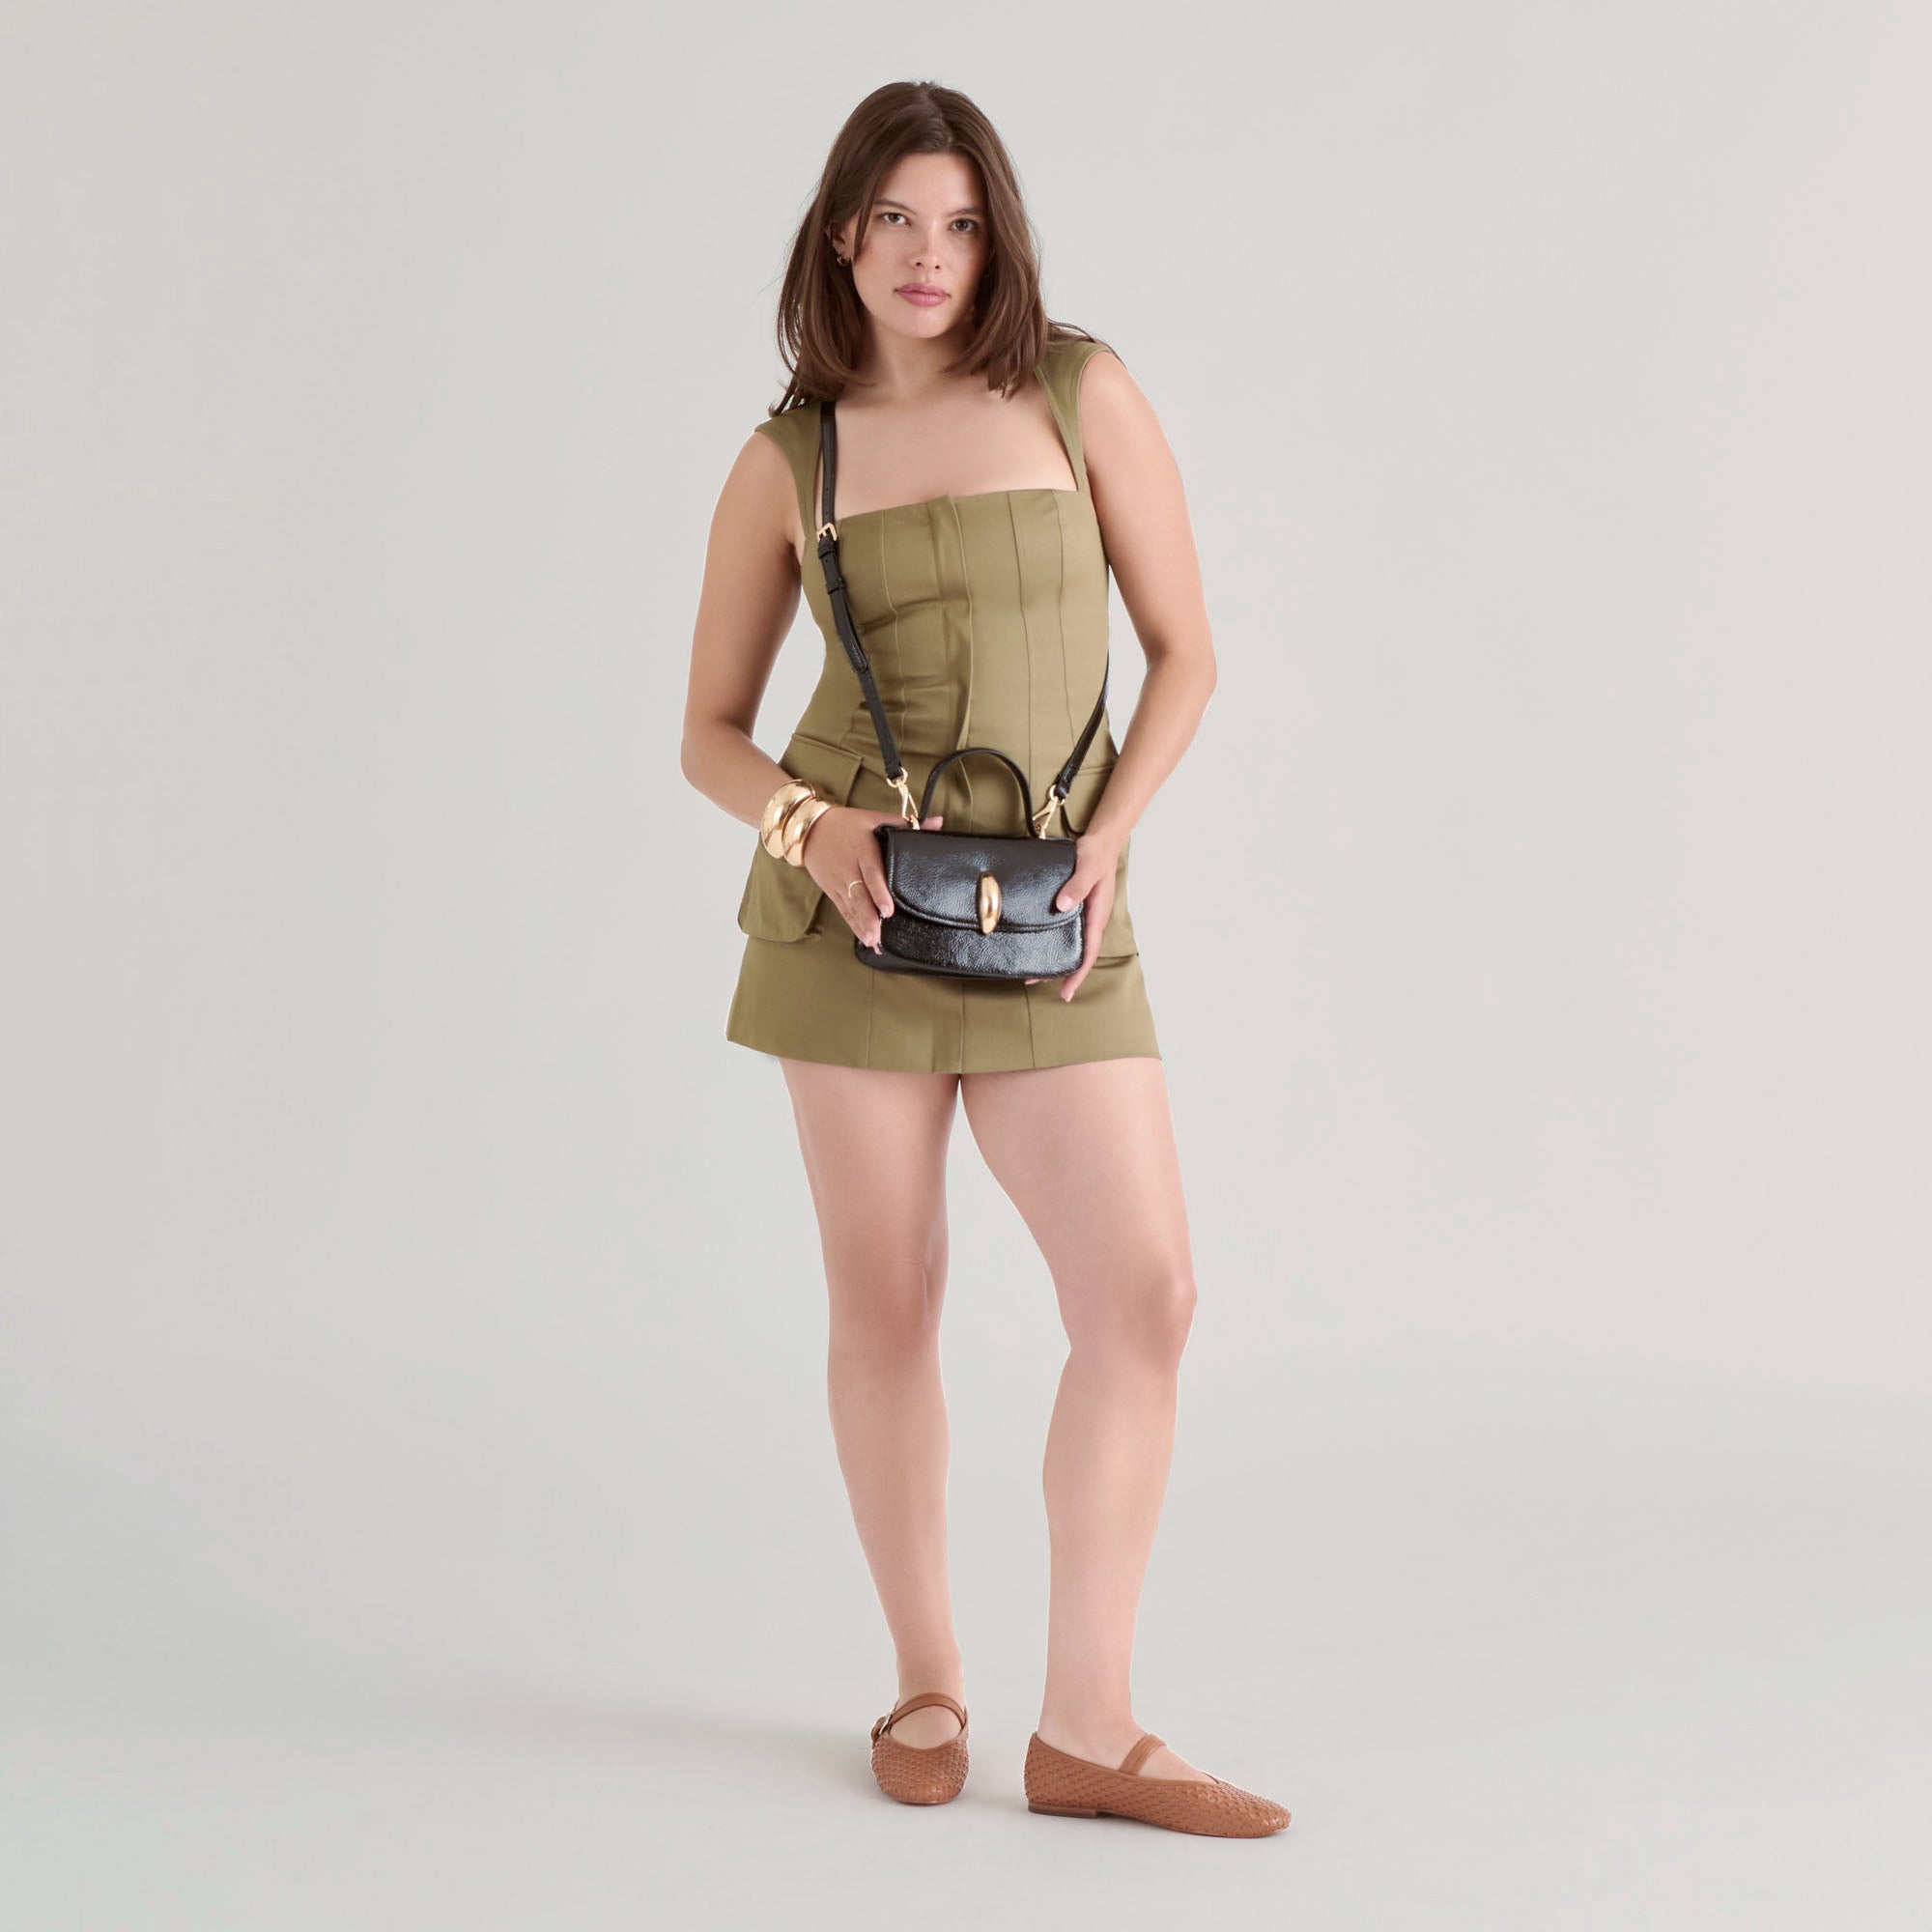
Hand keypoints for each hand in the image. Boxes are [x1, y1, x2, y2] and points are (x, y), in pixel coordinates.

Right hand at [801, 805, 943, 951]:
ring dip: (861, 924)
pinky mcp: (832, 890)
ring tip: (872, 941)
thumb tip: (938, 822)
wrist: (810, 829)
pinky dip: (854, 924)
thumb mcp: (875, 818)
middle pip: (859, 895)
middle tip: (878, 934)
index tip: (888, 910)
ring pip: (851, 905)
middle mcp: (850, 868)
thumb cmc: (848, 823)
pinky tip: (864, 938)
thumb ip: (906, 825)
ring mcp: (839, 881)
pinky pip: (844, 910)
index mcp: (863, 849)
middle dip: (868, 916)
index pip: (872, 873)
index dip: (879, 892)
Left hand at [1024, 832, 1119, 999]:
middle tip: (1034, 980)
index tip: (1065, 993)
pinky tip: (1041, 942)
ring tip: (1033, 968)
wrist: (1100, 842)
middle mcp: (1092, 919)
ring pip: (1072, 943)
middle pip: (1078, 953)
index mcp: (1097, 915)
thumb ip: (1076, 886)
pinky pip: (1068, 931)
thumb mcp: (1087, 868)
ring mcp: (1085, 914)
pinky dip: (1055, 940)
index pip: (1088, 952)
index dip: (1077, 974)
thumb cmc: (1095, 855)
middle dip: (1061, 971)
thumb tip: (1061, 906)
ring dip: (1056, 957)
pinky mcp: (1077, 907)